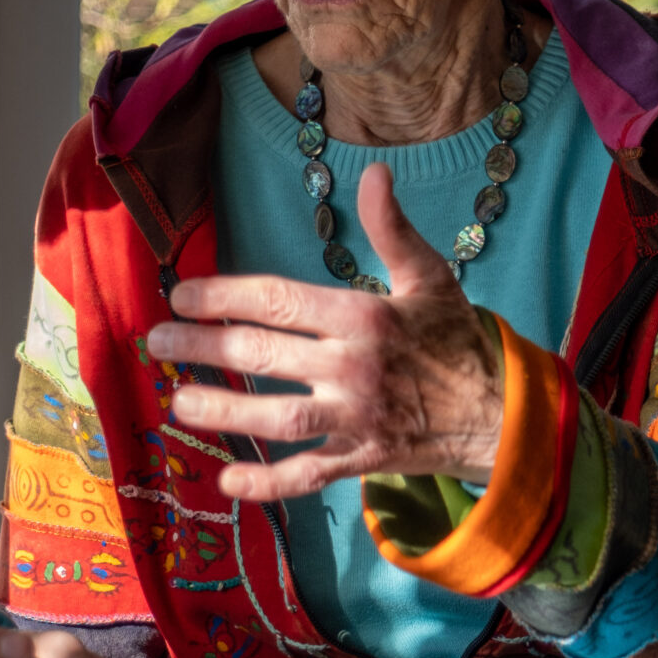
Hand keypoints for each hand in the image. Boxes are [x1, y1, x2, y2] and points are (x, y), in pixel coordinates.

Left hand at [140, 163, 504, 501]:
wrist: (501, 414)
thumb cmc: (455, 340)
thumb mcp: (430, 277)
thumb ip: (392, 229)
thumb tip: (374, 173)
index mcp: (364, 316)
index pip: (278, 301)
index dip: (223, 297)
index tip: (181, 297)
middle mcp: (354, 368)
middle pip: (263, 356)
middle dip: (202, 348)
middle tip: (157, 344)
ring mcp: (355, 419)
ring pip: (277, 419)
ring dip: (223, 413)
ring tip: (179, 404)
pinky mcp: (360, 460)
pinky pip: (307, 475)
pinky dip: (268, 484)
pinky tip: (227, 481)